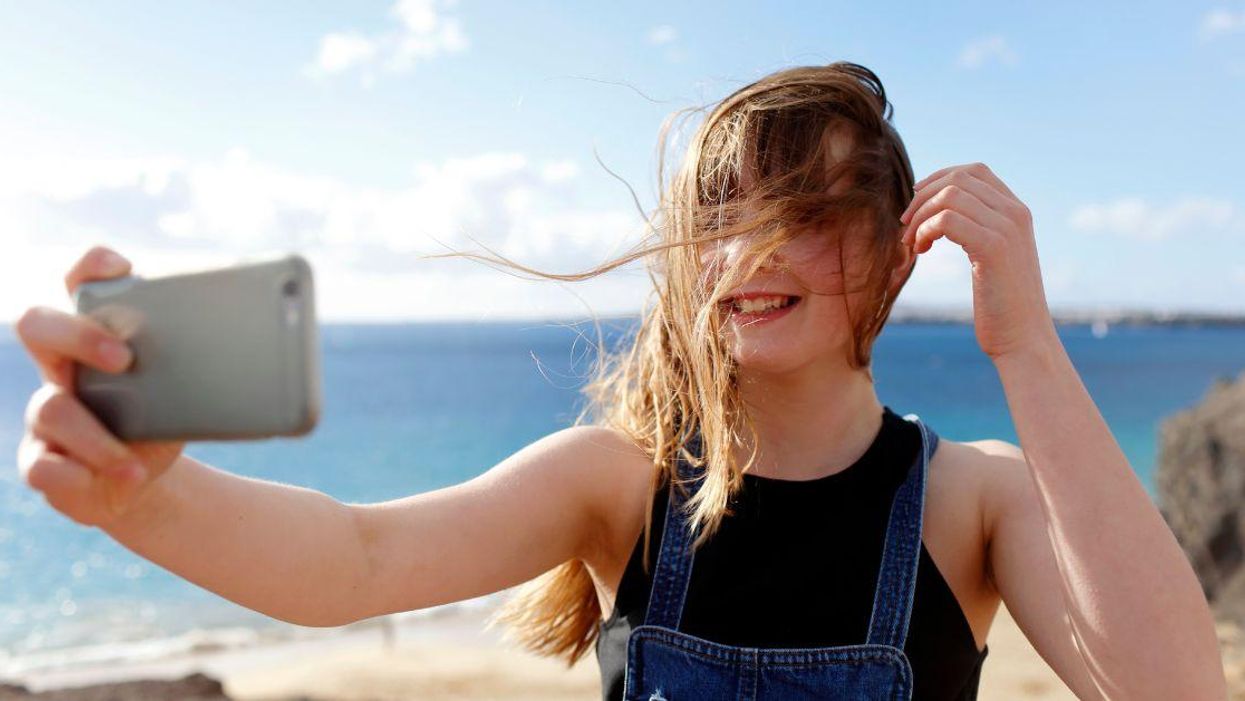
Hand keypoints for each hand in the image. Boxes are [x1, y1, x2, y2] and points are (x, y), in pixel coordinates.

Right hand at [15, 246, 185, 526]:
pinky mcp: (43, 461)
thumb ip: (212, 365)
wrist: (142, 481)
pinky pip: (43, 466)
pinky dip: (81, 475)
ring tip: (138, 460)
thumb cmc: (161, 421)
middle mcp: (61, 369)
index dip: (89, 267)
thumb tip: (278, 349)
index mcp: (94, 338)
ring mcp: (45, 415)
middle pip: (39, 326)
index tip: (120, 266)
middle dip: (79, 334)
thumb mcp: (189, 391)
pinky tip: (121, 480)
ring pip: (50, 409)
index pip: (79, 285)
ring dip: (98, 437)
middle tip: (125, 357)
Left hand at [898, 162, 1057, 360]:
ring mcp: (1007, 228)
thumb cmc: (1001, 306)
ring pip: (949, 195)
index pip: (974, 171)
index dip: (938, 179)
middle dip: (923, 197)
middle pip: (958, 178)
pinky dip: (924, 230)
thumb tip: (940, 215)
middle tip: (906, 226)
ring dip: (920, 215)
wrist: (1023, 339)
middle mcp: (1015, 214)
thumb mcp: (991, 259)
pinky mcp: (993, 248)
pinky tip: (920, 251)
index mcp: (1017, 213)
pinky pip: (946, 220)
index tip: (917, 204)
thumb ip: (977, 231)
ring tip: (912, 243)